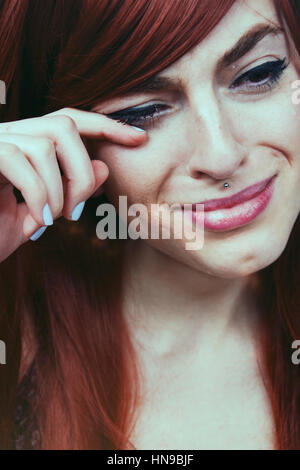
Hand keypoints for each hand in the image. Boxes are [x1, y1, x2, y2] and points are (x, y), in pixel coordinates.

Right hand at [0, 107, 146, 262]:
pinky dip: (37, 193)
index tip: (139, 138)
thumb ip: (70, 191)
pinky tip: (38, 218)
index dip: (105, 126)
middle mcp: (7, 135)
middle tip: (75, 211)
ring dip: (59, 188)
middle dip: (81, 170)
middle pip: (63, 126)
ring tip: (54, 219)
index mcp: (26, 146)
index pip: (70, 120)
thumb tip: (104, 166)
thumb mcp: (41, 214)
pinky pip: (19, 160)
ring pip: (44, 143)